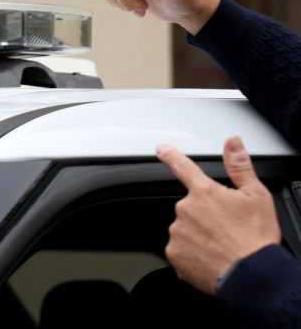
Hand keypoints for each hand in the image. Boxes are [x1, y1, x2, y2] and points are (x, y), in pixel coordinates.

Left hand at [157, 135, 281, 294]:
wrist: (252, 275)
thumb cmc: (256, 237)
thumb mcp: (256, 196)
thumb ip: (240, 166)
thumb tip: (232, 142)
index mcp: (204, 192)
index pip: (183, 167)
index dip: (171, 156)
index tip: (161, 149)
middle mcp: (185, 209)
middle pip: (190, 207)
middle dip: (204, 215)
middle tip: (225, 228)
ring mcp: (177, 232)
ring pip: (185, 229)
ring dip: (198, 234)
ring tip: (220, 245)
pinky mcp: (174, 253)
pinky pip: (180, 249)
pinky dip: (193, 253)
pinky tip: (209, 257)